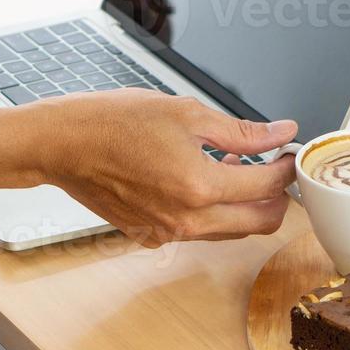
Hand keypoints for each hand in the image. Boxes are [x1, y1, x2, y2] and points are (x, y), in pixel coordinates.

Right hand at [31, 89, 297, 246]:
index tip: (287, 151)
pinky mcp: (149, 236)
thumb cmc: (112, 121)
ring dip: (243, 204)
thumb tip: (279, 134)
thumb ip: (239, 131)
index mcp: (199, 186)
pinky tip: (197, 180)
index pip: (268, 186)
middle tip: (272, 167)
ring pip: (229, 230)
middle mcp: (186, 219)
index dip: (286, 167)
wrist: (62, 144)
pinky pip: (196, 232)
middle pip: (259, 222)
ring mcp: (167, 233)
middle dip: (276, 195)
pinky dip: (209, 212)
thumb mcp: (184, 113)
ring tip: (232, 167)